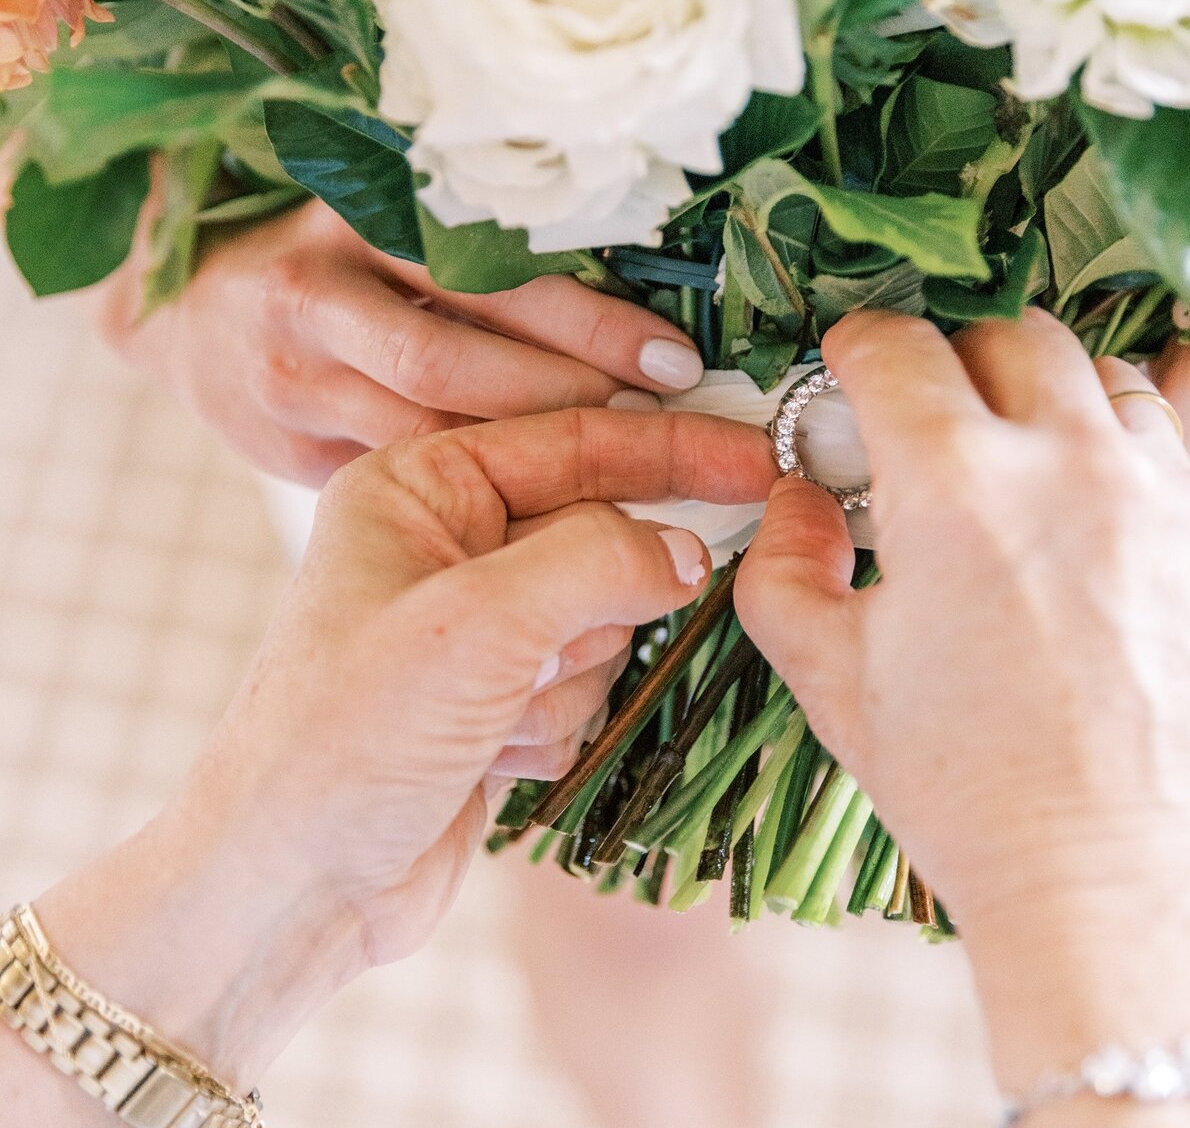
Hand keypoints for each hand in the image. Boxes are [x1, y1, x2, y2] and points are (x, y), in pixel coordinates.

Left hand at [22, 407, 774, 1113]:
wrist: (289, 889)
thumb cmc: (346, 735)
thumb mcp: (476, 626)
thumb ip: (597, 562)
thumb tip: (689, 553)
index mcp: (419, 484)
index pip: (577, 438)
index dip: (675, 448)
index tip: (762, 460)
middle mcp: (448, 541)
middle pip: (601, 535)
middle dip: (594, 605)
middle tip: (552, 649)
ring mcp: (475, 624)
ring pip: (604, 622)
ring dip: (565, 681)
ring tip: (486, 721)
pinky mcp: (496, 698)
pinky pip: (585, 686)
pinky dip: (554, 728)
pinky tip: (484, 759)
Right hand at [92, 196, 705, 484]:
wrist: (182, 314)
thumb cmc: (322, 262)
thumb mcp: (383, 222)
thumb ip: (473, 254)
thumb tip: (623, 306)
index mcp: (351, 220)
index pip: (486, 273)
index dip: (586, 321)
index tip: (673, 358)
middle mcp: (314, 299)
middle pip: (454, 361)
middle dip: (569, 399)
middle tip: (663, 425)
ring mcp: (292, 382)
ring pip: (424, 435)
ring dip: (530, 461)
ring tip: (621, 473)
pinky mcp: (287, 450)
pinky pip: (400, 477)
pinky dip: (476, 499)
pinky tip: (550, 510)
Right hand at [735, 310, 1189, 1102]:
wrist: (1108, 875)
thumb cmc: (967, 786)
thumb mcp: (830, 678)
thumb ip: (782, 567)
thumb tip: (798, 499)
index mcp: (953, 484)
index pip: (894, 348)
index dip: (854, 352)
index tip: (848, 375)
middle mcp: (1061, 460)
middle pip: (1000, 336)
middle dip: (950, 361)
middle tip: (926, 420)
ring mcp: (1153, 486)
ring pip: (1095, 368)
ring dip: (1043, 387)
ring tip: (1016, 446)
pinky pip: (1179, 415)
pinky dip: (1135, 415)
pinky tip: (1103, 457)